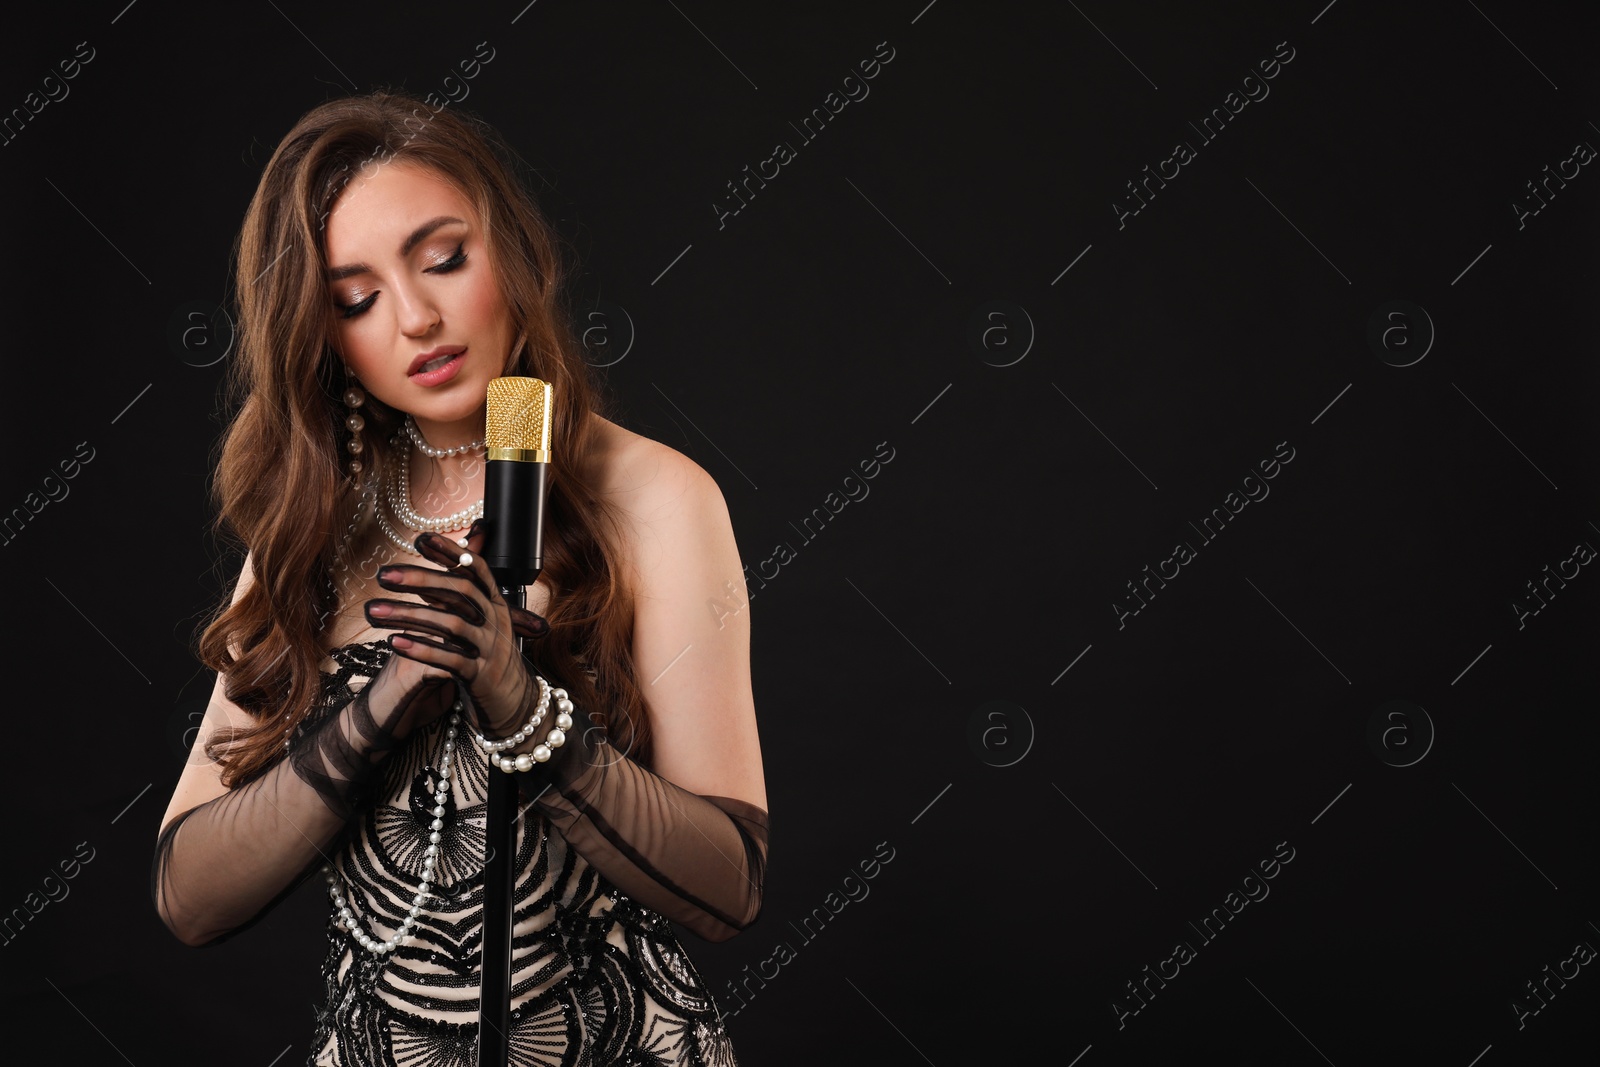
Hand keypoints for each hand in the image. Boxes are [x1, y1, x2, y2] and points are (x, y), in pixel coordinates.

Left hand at [364, 520, 550, 737]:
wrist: (513, 706)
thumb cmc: (487, 657)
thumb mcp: (481, 622)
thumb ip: (464, 593)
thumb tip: (451, 557)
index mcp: (496, 604)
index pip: (475, 569)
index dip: (451, 552)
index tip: (420, 538)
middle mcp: (496, 622)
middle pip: (460, 592)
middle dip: (420, 580)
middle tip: (382, 575)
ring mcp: (490, 649)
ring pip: (450, 625)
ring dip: (408, 616)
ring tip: (373, 612)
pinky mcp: (481, 677)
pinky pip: (450, 660)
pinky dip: (422, 650)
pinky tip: (394, 643)